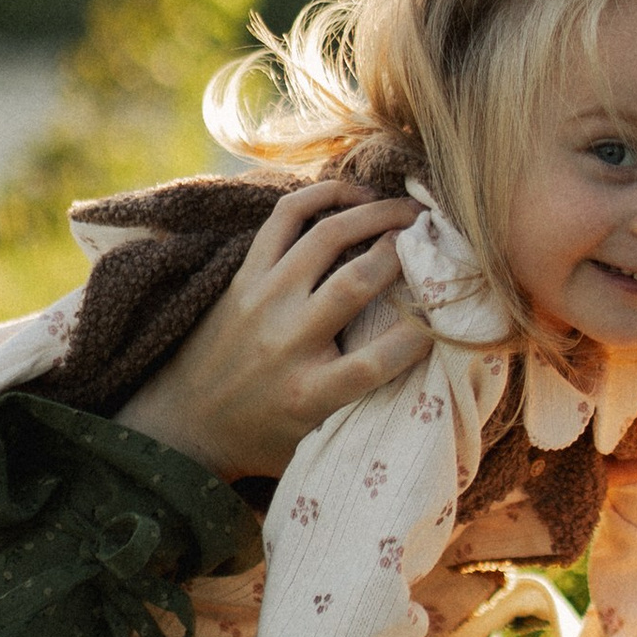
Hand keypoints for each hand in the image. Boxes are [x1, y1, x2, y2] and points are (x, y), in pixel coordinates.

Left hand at [116, 183, 433, 477]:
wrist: (183, 426)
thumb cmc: (264, 437)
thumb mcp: (316, 440)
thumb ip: (364, 407)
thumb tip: (428, 369)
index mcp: (309, 393)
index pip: (381, 358)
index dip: (426, 332)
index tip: (452, 313)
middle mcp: (286, 341)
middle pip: (358, 281)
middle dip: (405, 251)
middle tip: (438, 237)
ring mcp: (262, 300)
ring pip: (326, 237)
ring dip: (374, 214)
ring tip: (408, 210)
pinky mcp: (244, 276)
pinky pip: (285, 217)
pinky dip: (322, 196)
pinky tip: (353, 195)